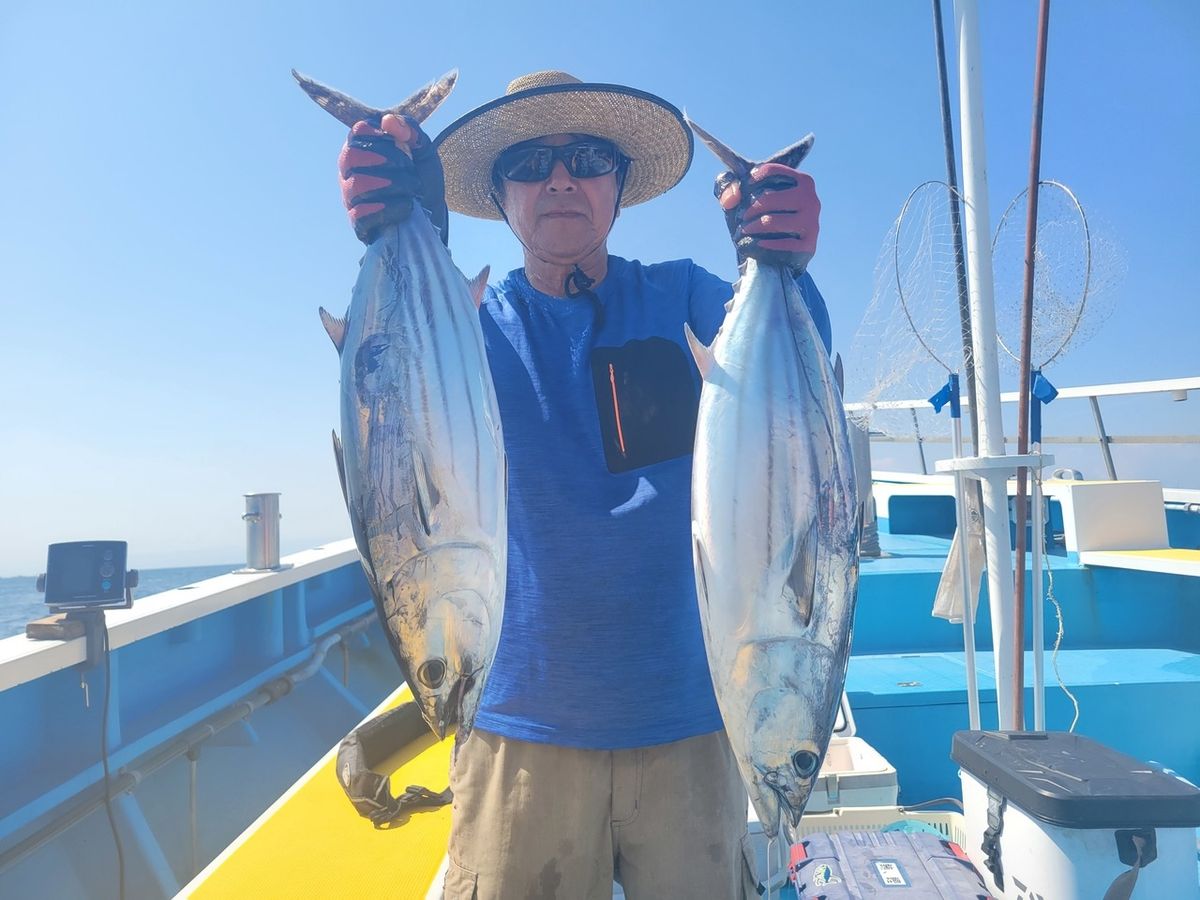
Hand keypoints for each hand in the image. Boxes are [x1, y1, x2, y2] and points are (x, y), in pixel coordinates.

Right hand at [339, 114, 447, 244]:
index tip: (402, 145)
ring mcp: (350, 197)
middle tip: (409, 169)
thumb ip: (411, 131)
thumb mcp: (424, 152)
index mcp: (362, 148)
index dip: (382, 136)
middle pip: (352, 156)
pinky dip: (387, 209)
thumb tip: (388, 120)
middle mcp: (349, 170)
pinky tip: (405, 208)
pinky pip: (361, 214)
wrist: (432, 217)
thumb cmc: (423, 181)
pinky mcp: (357, 223)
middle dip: (387, 161)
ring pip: (358, 185)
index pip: (358, 131)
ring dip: (392, 185)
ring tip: (412, 191)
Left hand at [716, 163, 818, 270]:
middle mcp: (810, 199)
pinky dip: (763, 244)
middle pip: (768, 197)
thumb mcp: (743, 198)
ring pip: (771, 221)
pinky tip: (756, 244)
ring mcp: (811, 223)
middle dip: (748, 209)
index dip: (751, 179)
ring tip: (744, 231)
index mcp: (802, 181)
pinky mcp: (808, 246)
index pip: (771, 171)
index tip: (743, 190)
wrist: (778, 255)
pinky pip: (781, 244)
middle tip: (740, 217)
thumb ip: (728, 185)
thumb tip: (732, 196)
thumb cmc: (760, 219)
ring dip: (751, 227)